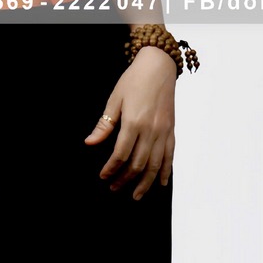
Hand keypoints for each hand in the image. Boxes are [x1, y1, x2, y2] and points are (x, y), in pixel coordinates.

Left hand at [84, 46, 176, 199]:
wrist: (159, 67)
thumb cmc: (134, 80)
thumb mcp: (115, 99)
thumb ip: (104, 124)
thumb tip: (90, 143)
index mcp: (134, 122)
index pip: (121, 154)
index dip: (112, 168)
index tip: (104, 176)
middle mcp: (151, 130)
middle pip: (139, 163)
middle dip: (126, 179)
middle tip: (115, 188)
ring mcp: (164, 131)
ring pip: (156, 165)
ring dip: (146, 182)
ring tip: (136, 195)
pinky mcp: (172, 130)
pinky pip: (170, 156)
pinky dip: (165, 171)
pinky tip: (160, 182)